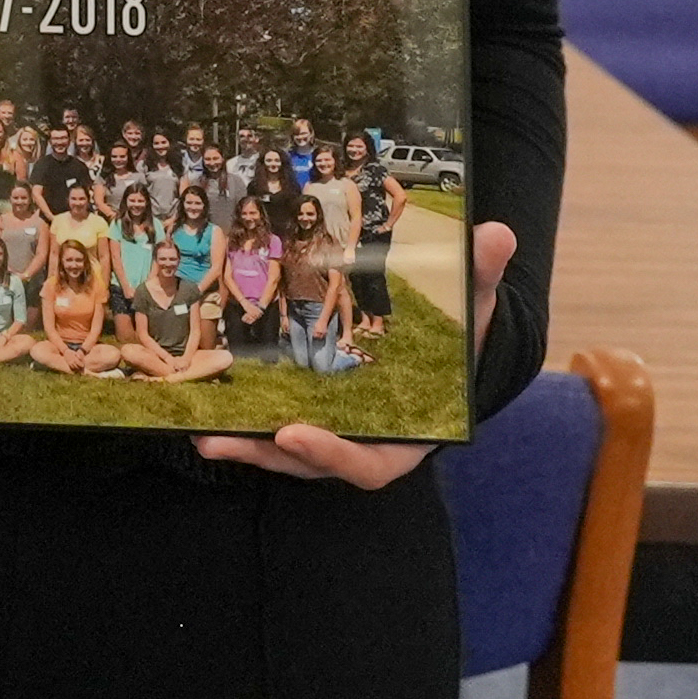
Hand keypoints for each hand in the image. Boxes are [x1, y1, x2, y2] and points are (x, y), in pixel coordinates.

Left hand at [194, 218, 515, 489]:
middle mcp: (367, 442)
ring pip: (283, 450)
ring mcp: (334, 432)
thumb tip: (498, 234)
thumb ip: (481, 277)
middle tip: (220, 437)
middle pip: (313, 462)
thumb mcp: (474, 307)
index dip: (333, 453)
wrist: (447, 344)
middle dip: (268, 453)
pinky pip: (271, 425)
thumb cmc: (462, 335)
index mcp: (410, 435)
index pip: (370, 464)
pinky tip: (200, 405)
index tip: (295, 432)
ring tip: (199, 429)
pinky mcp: (308, 413)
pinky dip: (241, 420)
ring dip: (243, 442)